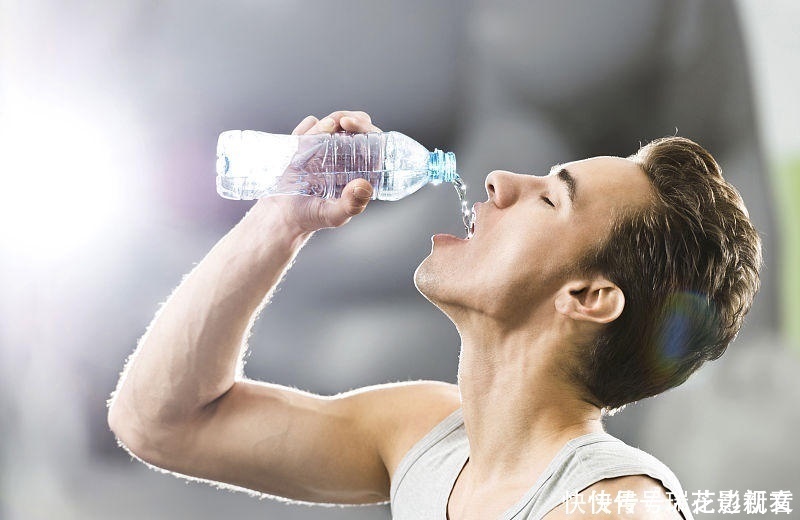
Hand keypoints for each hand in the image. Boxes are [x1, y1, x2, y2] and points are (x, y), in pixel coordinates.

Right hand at [257, 111, 381, 233]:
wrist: (283, 216)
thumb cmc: (312, 217)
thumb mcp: (334, 215)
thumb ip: (351, 205)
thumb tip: (363, 185)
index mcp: (359, 169)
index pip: (372, 142)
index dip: (367, 129)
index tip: (352, 126)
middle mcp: (345, 156)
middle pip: (355, 125)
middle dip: (349, 118)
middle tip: (340, 122)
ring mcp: (325, 148)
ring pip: (333, 122)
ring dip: (328, 122)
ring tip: (321, 131)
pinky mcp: (305, 145)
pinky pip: (309, 126)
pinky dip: (308, 127)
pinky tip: (302, 141)